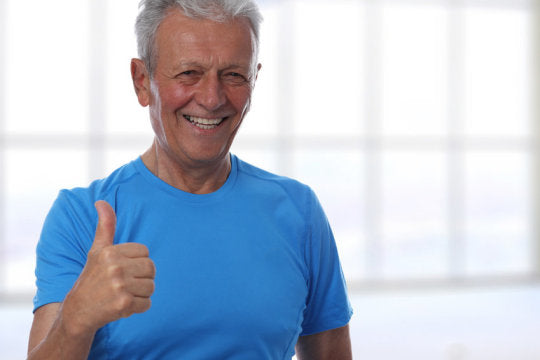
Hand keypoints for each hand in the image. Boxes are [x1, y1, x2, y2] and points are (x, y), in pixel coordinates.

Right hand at [61, 200, 155, 335]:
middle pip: (151, 268)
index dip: (137, 262)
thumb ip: (105, 226)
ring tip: (123, 294)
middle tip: (125, 284)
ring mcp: (119, 286)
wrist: (78, 312)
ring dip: (141, 293)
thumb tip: (101, 202)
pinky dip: (139, 307)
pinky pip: (148, 303)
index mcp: (110, 252)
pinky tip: (123, 306)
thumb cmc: (92, 278)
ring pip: (151, 286)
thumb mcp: (97, 250)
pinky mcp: (124, 304)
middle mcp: (114, 267)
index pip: (145, 252)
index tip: (122, 269)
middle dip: (142, 278)